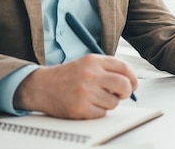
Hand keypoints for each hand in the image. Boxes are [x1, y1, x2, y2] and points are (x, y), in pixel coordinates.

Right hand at [13, 54, 137, 118]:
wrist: (41, 86)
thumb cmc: (67, 76)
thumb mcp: (86, 64)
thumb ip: (107, 69)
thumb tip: (130, 81)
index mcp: (94, 61)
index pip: (124, 67)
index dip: (133, 78)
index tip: (133, 85)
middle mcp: (90, 74)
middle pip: (124, 85)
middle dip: (127, 92)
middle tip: (122, 94)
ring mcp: (86, 92)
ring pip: (114, 102)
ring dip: (109, 102)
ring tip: (96, 98)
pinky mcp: (81, 108)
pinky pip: (102, 113)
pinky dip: (98, 111)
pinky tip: (87, 104)